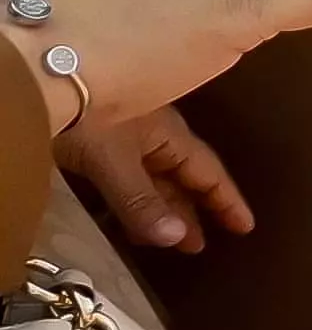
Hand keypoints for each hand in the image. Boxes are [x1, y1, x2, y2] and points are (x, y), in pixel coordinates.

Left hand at [60, 108, 245, 252]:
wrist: (48, 83)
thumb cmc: (87, 117)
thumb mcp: (115, 161)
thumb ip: (142, 202)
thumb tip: (178, 238)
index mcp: (169, 137)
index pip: (208, 173)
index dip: (227, 200)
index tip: (245, 226)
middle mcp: (154, 138)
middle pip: (181, 181)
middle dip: (191, 213)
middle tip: (198, 245)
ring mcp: (126, 142)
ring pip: (153, 183)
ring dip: (160, 212)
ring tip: (162, 240)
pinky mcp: (99, 148)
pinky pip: (127, 182)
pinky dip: (133, 204)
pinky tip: (126, 219)